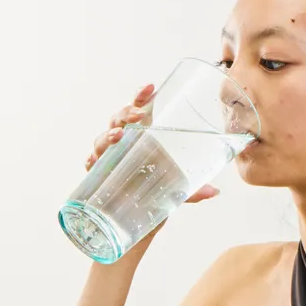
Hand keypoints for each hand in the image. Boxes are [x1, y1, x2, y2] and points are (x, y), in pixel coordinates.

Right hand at [84, 83, 219, 204]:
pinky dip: (91, 160)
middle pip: (118, 119)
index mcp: (142, 136)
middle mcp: (123, 143)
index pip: (138, 109)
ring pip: (102, 139)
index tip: (150, 87)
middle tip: (138, 116)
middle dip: (125, 114)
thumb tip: (215, 191)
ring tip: (118, 135)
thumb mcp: (178, 189)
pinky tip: (94, 160)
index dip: (140, 96)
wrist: (141, 218)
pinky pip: (91, 164)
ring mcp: (109, 158)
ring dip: (108, 135)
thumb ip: (194, 191)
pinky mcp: (98, 175)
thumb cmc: (158, 192)